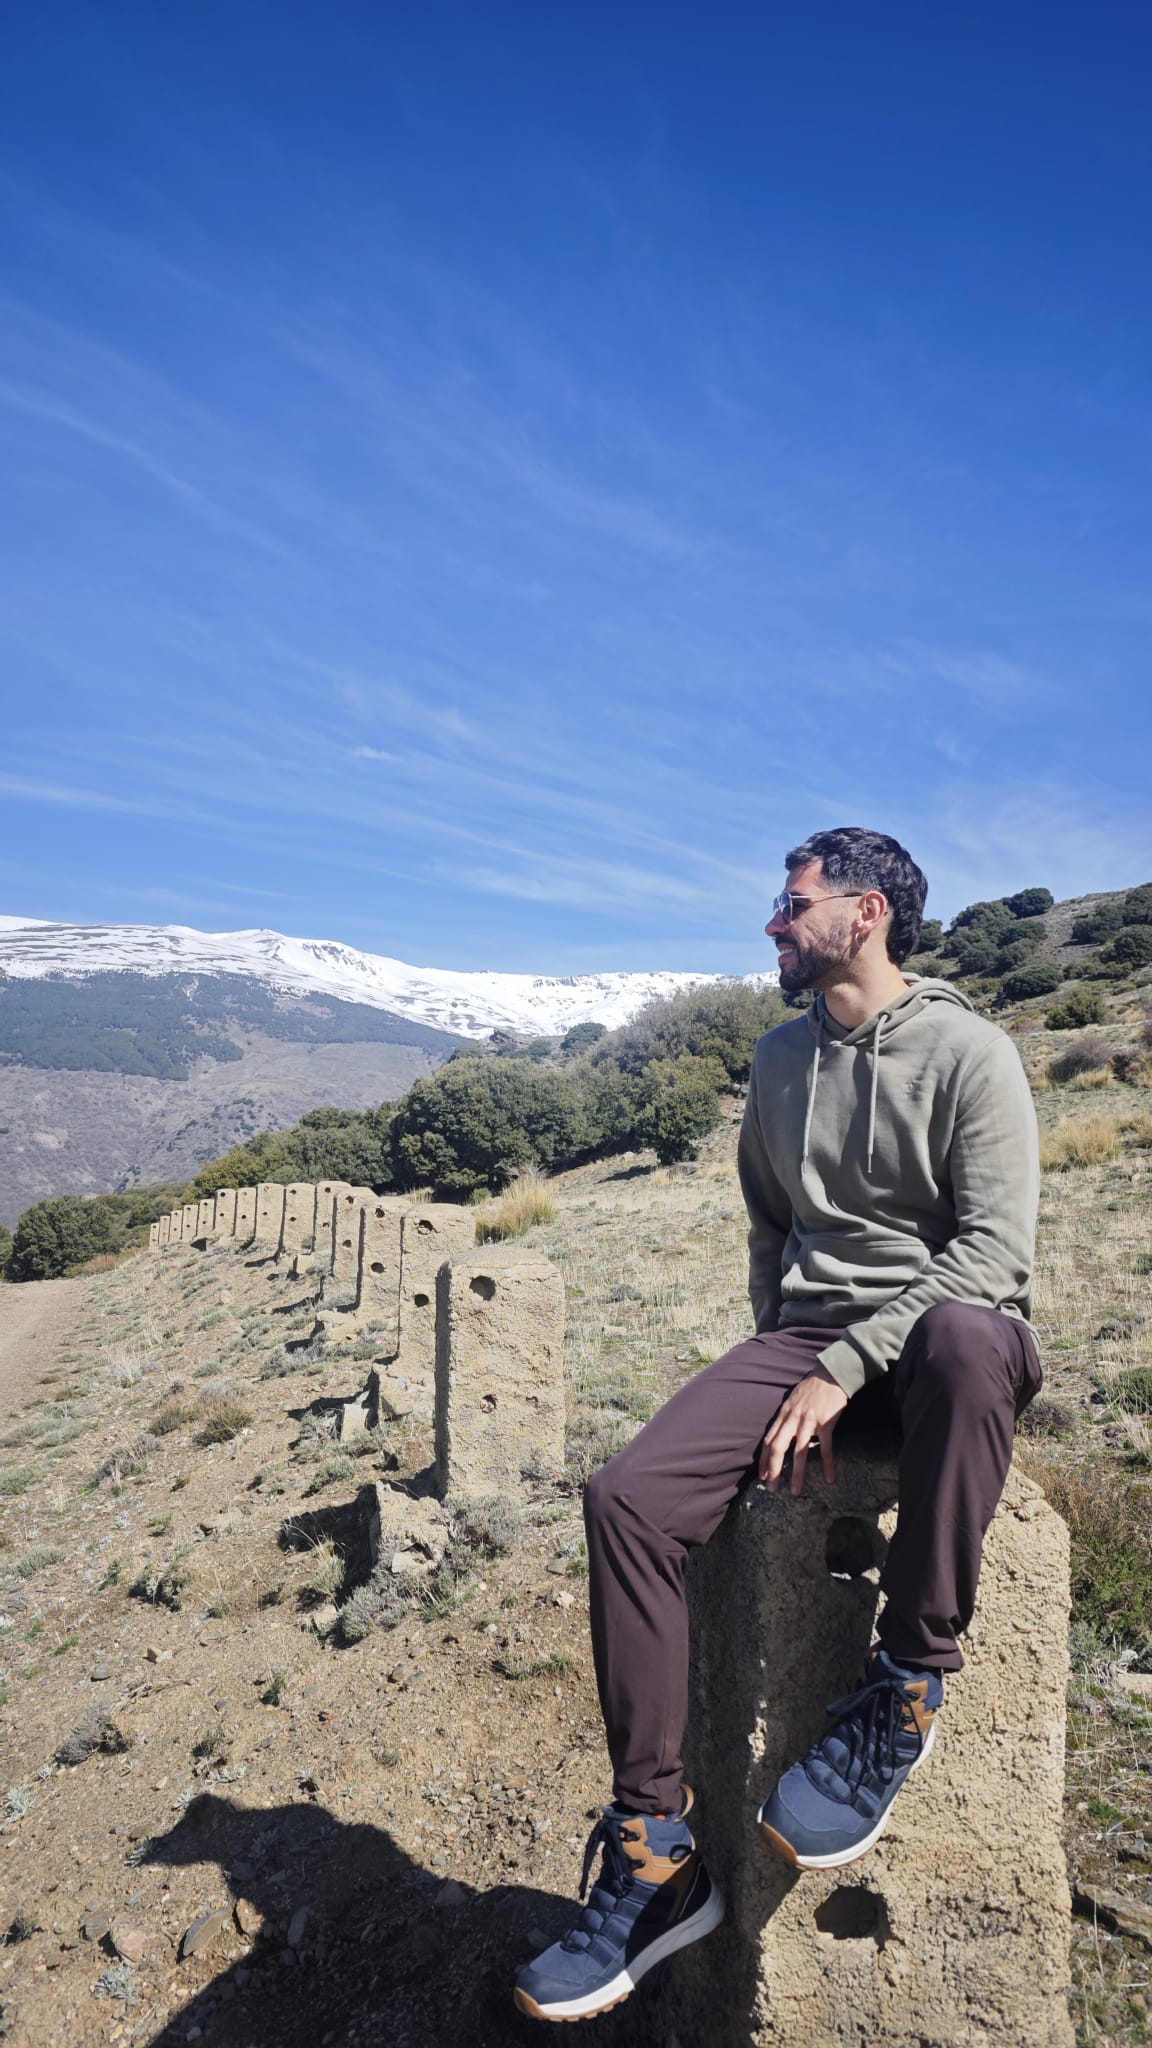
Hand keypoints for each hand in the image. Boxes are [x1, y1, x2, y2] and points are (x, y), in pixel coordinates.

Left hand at [758, 1368, 848, 1496]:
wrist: (832, 1375)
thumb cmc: (812, 1388)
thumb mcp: (793, 1400)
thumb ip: (786, 1417)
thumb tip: (780, 1434)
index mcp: (784, 1414)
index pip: (769, 1440)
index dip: (764, 1460)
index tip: (762, 1476)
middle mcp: (793, 1419)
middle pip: (779, 1448)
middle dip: (774, 1470)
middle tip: (772, 1489)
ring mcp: (809, 1421)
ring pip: (800, 1452)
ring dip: (797, 1474)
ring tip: (796, 1491)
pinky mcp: (826, 1423)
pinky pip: (826, 1448)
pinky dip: (827, 1464)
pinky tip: (829, 1478)